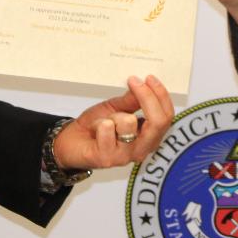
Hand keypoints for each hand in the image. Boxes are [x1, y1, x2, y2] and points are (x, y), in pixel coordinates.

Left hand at [51, 75, 174, 169]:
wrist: (72, 142)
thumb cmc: (96, 126)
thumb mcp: (116, 107)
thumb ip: (132, 100)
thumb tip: (145, 84)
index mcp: (149, 136)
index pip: (166, 117)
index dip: (160, 96)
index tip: (149, 78)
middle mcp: (142, 148)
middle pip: (158, 122)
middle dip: (147, 98)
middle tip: (134, 82)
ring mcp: (126, 156)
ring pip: (129, 123)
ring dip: (114, 114)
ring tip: (105, 119)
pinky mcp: (107, 159)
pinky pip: (107, 131)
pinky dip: (99, 123)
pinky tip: (95, 129)